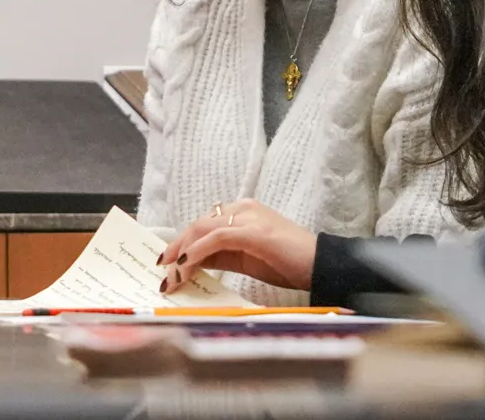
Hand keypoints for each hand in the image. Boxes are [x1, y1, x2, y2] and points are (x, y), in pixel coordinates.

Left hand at [156, 199, 317, 293]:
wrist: (320, 265)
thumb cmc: (287, 263)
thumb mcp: (246, 259)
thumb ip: (221, 255)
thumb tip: (190, 262)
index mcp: (243, 211)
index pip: (203, 224)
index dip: (182, 243)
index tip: (167, 264)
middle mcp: (244, 208)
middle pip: (198, 224)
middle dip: (176, 249)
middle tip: (163, 274)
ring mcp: (249, 217)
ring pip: (203, 228)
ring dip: (183, 254)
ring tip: (172, 276)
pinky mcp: (254, 231)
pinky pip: (217, 237)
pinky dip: (198, 251)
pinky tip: (186, 265)